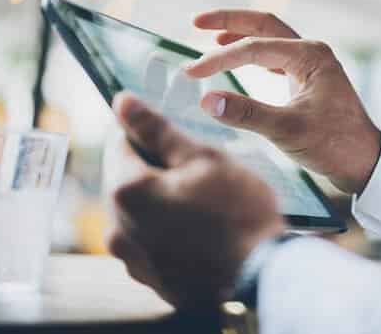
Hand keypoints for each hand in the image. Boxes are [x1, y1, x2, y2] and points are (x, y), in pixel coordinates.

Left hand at [107, 92, 283, 309]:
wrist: (263, 276)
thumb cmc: (238, 212)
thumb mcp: (203, 159)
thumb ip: (158, 130)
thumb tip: (122, 101)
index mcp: (126, 192)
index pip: (119, 143)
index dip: (147, 133)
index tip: (174, 136)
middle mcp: (118, 229)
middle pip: (126, 180)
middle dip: (154, 168)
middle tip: (196, 170)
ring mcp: (133, 259)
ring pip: (139, 212)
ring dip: (160, 199)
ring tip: (203, 201)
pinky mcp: (151, 279)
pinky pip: (149, 241)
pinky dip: (167, 228)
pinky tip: (200, 228)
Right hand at [189, 9, 380, 194]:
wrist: (365, 162)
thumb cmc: (334, 145)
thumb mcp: (288, 131)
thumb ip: (247, 114)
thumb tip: (207, 100)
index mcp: (310, 56)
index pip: (254, 48)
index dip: (219, 58)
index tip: (192, 73)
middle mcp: (312, 52)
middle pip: (263, 25)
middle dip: (229, 21)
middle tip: (196, 21)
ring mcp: (311, 64)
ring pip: (269, 38)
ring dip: (240, 35)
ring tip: (210, 36)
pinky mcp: (308, 79)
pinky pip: (275, 57)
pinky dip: (253, 55)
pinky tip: (237, 60)